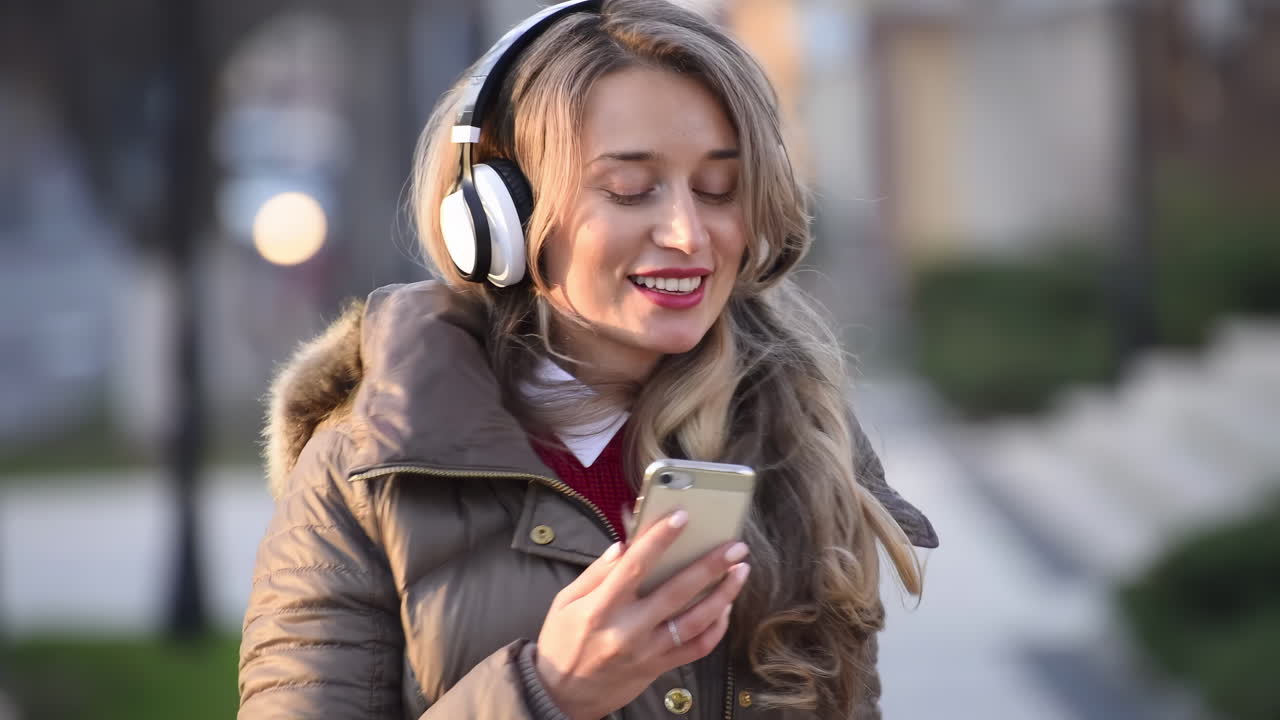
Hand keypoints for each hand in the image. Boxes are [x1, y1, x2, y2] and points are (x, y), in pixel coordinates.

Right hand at [534, 510, 750, 719]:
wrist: (562, 696)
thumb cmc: (563, 642)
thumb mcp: (565, 602)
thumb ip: (595, 573)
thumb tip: (623, 547)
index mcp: (601, 608)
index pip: (635, 566)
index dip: (660, 538)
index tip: (682, 516)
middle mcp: (628, 630)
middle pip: (676, 592)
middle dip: (710, 566)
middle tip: (735, 546)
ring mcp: (647, 652)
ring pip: (695, 622)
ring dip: (723, 595)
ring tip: (740, 571)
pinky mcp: (658, 668)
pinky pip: (696, 649)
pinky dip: (716, 628)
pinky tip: (725, 608)